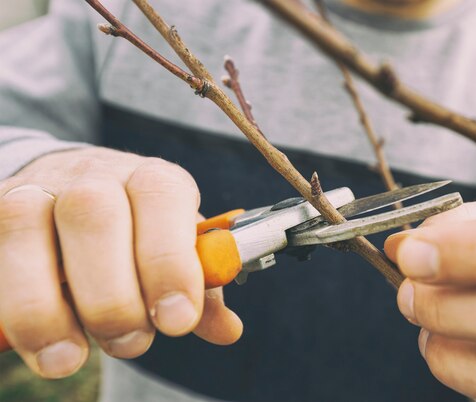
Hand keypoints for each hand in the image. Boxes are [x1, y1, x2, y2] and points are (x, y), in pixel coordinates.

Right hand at [0, 147, 241, 378]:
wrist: (72, 188)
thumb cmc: (137, 230)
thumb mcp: (176, 250)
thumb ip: (199, 288)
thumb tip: (227, 330)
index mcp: (152, 180)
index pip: (161, 200)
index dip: (169, 261)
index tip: (175, 320)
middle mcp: (93, 176)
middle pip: (94, 216)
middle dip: (111, 295)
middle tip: (129, 342)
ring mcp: (36, 190)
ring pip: (24, 227)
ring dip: (42, 306)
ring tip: (67, 359)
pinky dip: (5, 302)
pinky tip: (23, 338)